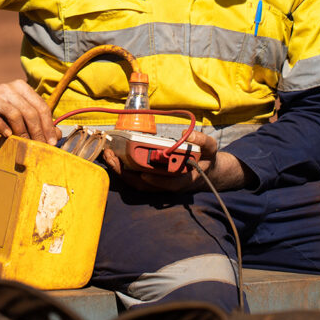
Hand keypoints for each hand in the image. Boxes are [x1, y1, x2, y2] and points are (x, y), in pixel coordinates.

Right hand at [0, 79, 59, 143]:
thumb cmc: (3, 116)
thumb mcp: (23, 118)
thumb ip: (40, 124)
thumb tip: (57, 136)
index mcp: (23, 88)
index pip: (42, 106)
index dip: (48, 126)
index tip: (52, 142)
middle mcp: (9, 88)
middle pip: (30, 112)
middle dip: (37, 132)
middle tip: (40, 146)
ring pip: (15, 115)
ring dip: (22, 132)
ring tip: (25, 144)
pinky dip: (3, 127)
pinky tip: (8, 136)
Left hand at [103, 130, 254, 192]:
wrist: (205, 170)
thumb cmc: (206, 158)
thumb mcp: (210, 148)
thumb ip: (202, 140)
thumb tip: (187, 134)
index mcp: (185, 180)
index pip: (170, 184)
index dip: (157, 181)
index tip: (145, 174)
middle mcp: (169, 185)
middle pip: (145, 185)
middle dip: (127, 174)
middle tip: (113, 158)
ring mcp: (159, 184)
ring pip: (137, 183)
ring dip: (121, 171)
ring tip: (109, 155)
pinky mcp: (151, 180)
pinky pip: (135, 177)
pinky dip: (123, 169)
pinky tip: (115, 156)